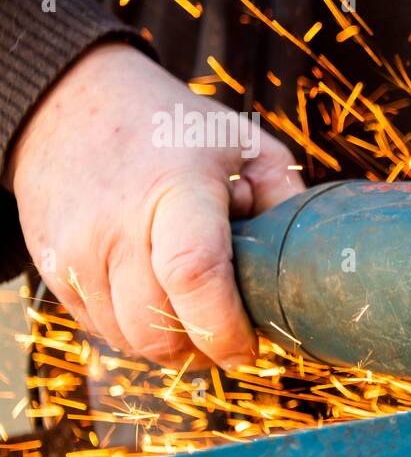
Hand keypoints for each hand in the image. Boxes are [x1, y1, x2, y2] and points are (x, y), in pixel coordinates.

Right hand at [3, 42, 304, 368]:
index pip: (194, 274)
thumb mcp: (244, 143)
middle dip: (204, 351)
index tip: (251, 348)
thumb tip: (311, 266)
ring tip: (194, 306)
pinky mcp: (53, 269)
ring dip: (171, 344)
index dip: (225, 328)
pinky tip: (155, 293)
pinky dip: (135, 329)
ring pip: (129, 341)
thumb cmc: (174, 129)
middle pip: (158, 329)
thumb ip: (282, 199)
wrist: (69, 105)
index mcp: (174, 187)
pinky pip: (101, 329)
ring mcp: (75, 251)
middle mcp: (114, 224)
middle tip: (232, 337)